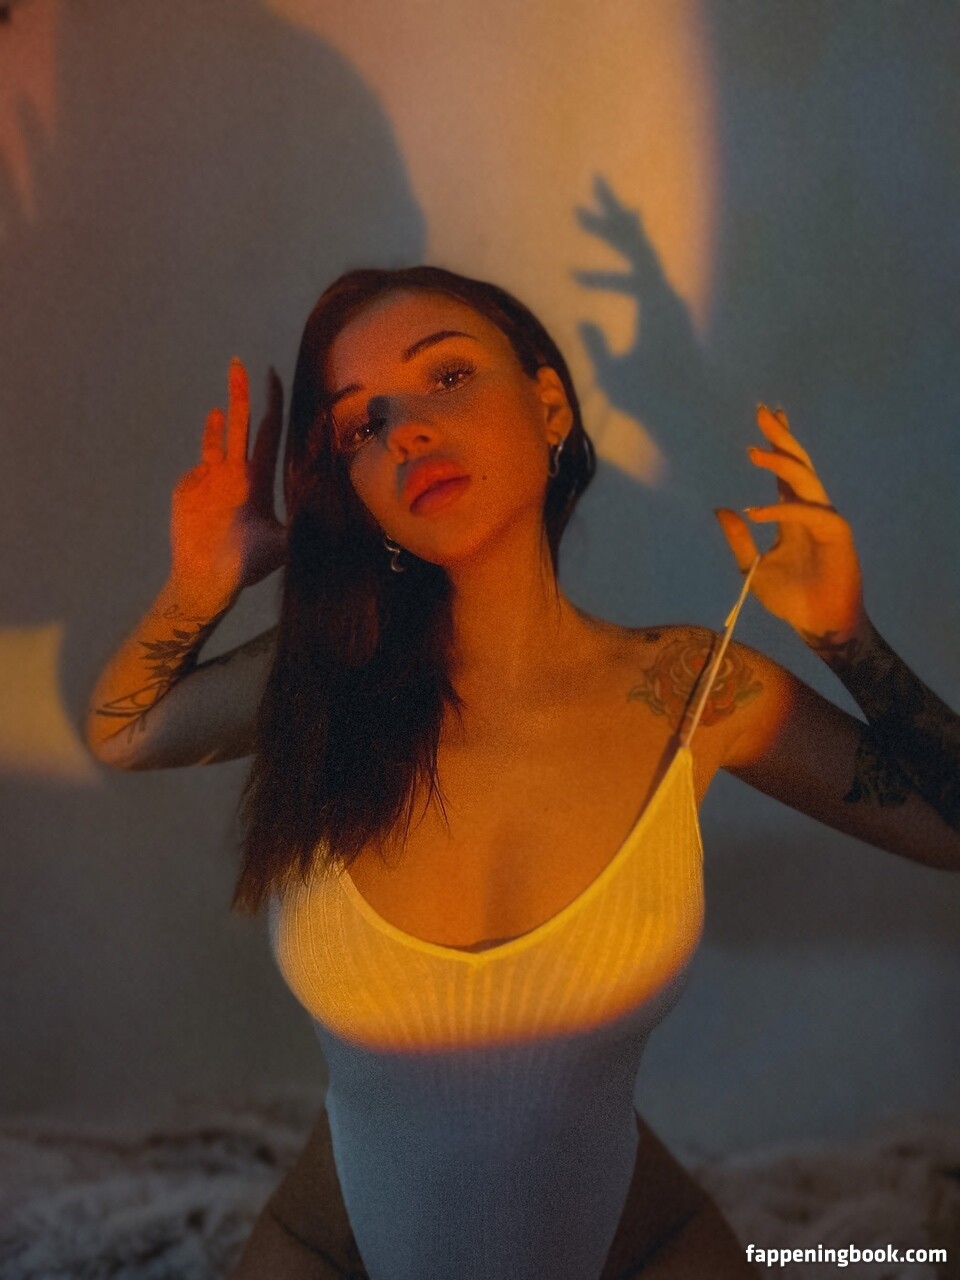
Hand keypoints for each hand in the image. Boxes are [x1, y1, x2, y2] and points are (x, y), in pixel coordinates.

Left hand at [170, 359, 286, 599]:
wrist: (201, 579)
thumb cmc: (247, 562)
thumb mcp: (285, 543)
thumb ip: (302, 519)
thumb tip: (322, 500)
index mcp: (255, 479)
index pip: (267, 432)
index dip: (271, 402)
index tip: (271, 376)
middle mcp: (227, 471)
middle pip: (236, 423)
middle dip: (239, 391)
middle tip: (236, 364)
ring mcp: (201, 478)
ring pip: (212, 445)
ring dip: (217, 427)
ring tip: (217, 414)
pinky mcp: (182, 490)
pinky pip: (198, 478)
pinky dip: (207, 483)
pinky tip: (212, 506)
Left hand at [714, 406, 866, 641]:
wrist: (817, 624)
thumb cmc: (790, 598)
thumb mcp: (752, 567)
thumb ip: (738, 539)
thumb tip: (720, 509)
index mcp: (793, 514)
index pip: (786, 471)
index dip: (777, 443)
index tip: (766, 416)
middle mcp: (811, 510)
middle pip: (798, 464)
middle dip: (781, 437)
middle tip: (762, 412)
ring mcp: (826, 519)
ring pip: (806, 480)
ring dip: (781, 464)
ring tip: (754, 451)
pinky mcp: (837, 533)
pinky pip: (809, 513)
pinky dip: (782, 511)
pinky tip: (755, 512)